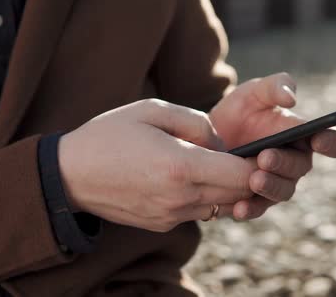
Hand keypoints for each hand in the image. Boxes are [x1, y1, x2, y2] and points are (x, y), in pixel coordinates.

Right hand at [58, 99, 256, 231]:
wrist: (68, 175)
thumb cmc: (109, 135)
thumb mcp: (153, 111)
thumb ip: (197, 123)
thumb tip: (222, 143)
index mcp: (180, 166)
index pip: (241, 174)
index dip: (259, 164)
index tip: (266, 150)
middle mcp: (180, 198)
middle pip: (237, 194)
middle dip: (249, 176)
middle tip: (252, 156)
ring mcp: (171, 216)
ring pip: (220, 206)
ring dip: (227, 188)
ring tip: (221, 165)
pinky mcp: (163, 224)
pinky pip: (199, 212)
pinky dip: (205, 197)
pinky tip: (193, 177)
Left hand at [210, 73, 335, 219]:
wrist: (206, 136)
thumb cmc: (239, 111)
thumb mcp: (254, 92)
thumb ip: (275, 86)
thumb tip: (292, 99)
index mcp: (303, 135)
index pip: (331, 141)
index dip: (331, 142)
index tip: (318, 140)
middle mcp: (294, 162)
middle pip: (301, 168)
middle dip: (284, 163)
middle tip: (264, 157)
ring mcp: (277, 182)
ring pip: (283, 191)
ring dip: (270, 187)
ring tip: (253, 180)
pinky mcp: (255, 200)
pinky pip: (257, 208)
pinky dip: (249, 209)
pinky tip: (238, 208)